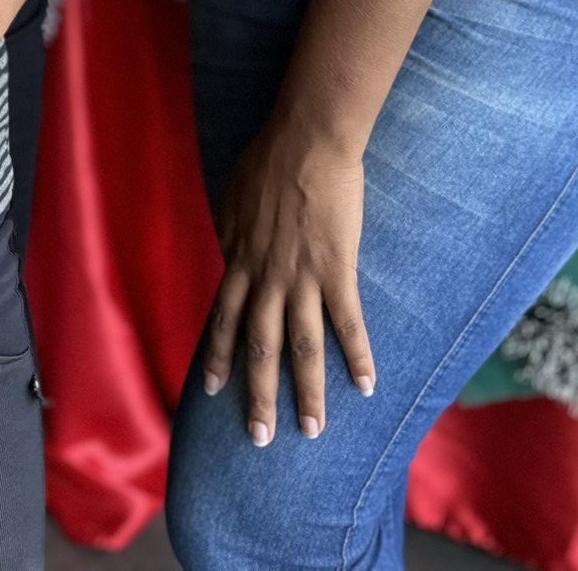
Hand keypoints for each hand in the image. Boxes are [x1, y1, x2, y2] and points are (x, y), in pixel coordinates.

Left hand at [204, 120, 375, 444]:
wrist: (306, 139)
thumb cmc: (269, 160)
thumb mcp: (234, 200)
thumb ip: (231, 234)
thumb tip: (228, 255)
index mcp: (240, 259)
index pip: (224, 319)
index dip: (217, 356)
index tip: (210, 390)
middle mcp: (267, 277)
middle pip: (259, 347)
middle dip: (257, 396)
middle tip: (259, 438)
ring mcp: (302, 277)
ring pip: (302, 347)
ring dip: (306, 393)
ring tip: (311, 431)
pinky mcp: (338, 269)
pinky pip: (348, 323)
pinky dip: (357, 357)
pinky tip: (366, 387)